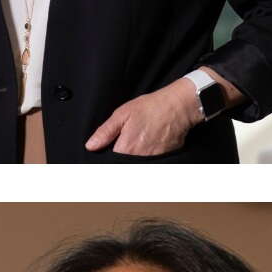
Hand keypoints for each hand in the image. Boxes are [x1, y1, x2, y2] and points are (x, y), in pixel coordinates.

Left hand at [85, 82, 201, 156]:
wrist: (180, 105)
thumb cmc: (151, 107)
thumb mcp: (123, 114)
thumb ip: (105, 132)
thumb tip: (91, 146)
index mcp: (126, 148)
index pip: (110, 163)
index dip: (108, 158)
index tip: (110, 153)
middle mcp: (139, 158)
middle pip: (124, 166)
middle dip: (122, 159)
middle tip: (128, 144)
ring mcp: (154, 160)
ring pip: (138, 165)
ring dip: (135, 159)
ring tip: (140, 143)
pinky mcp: (165, 159)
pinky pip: (152, 162)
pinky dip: (149, 156)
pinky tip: (151, 144)